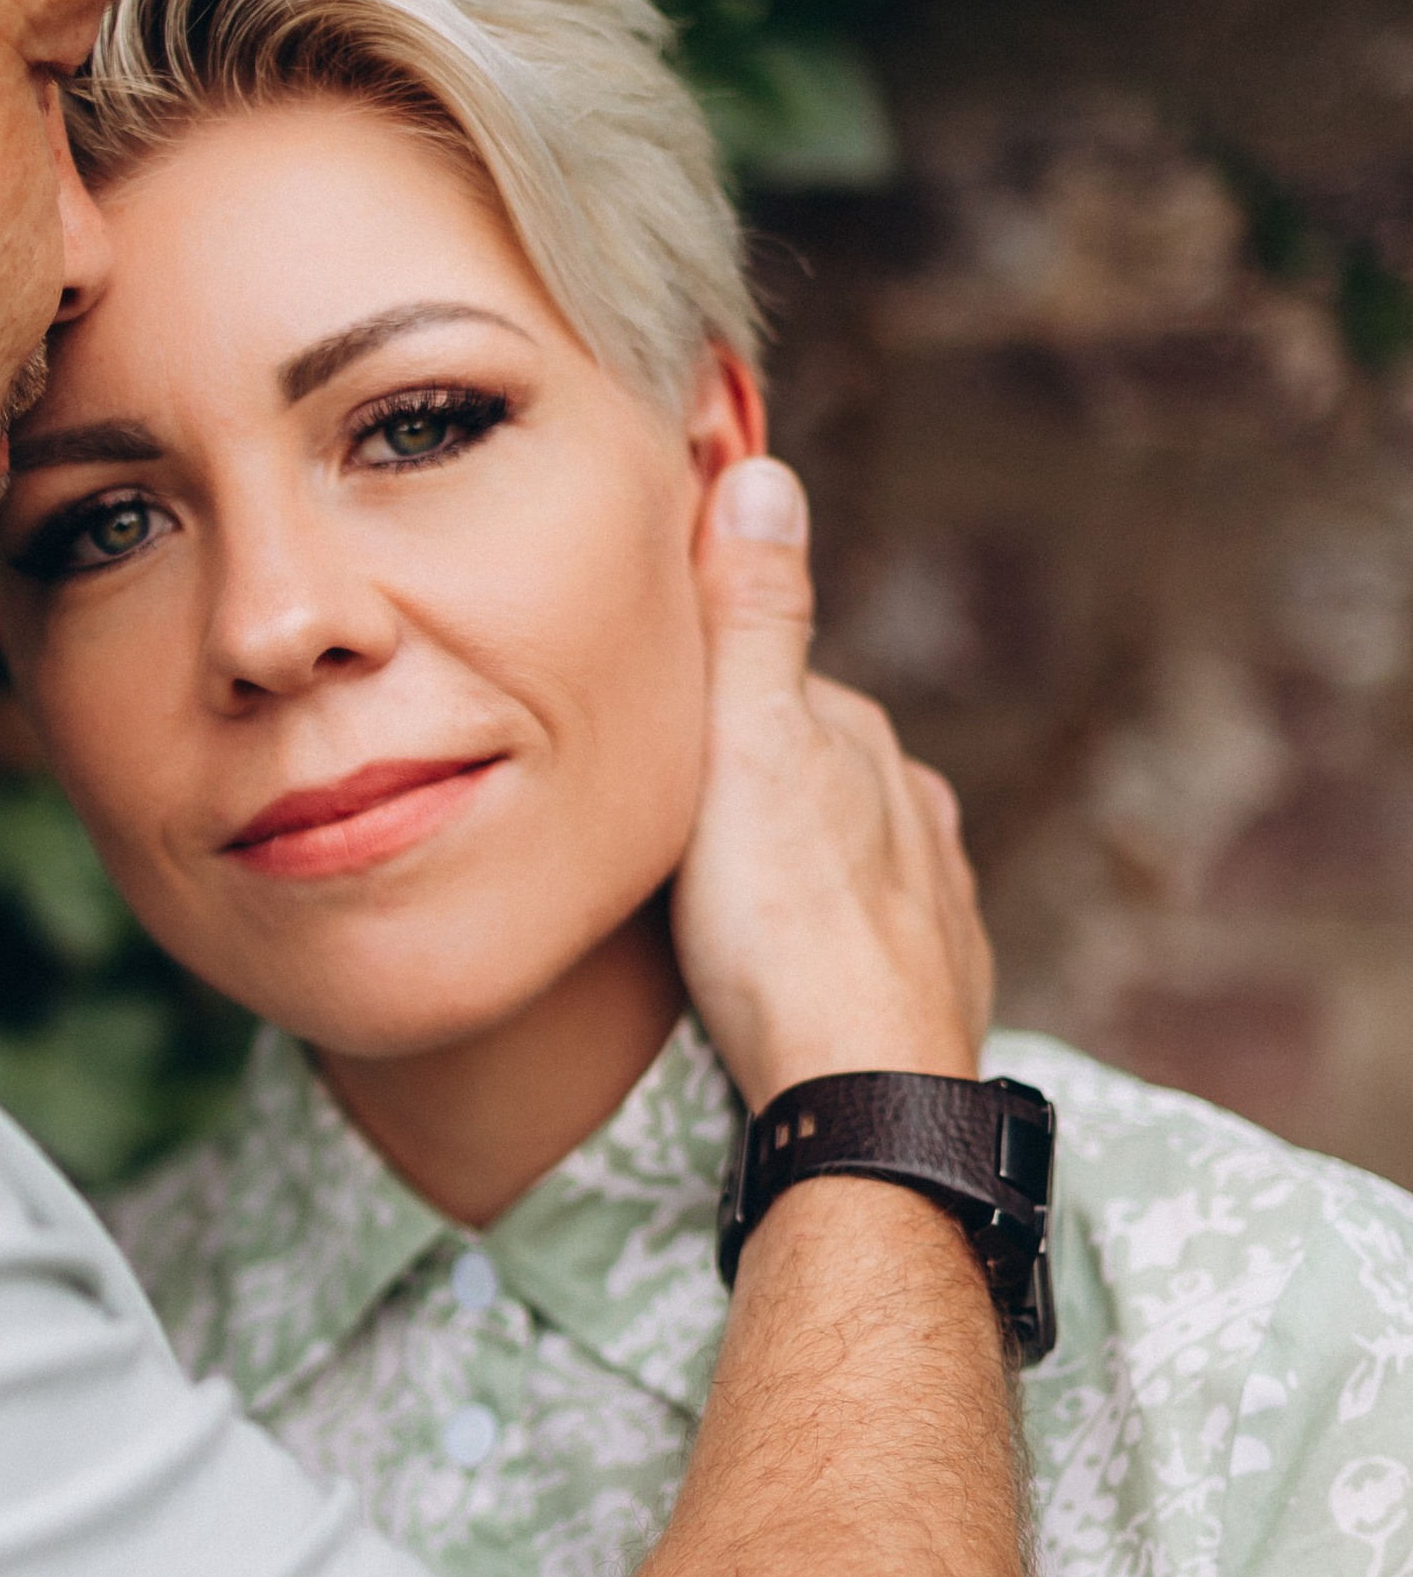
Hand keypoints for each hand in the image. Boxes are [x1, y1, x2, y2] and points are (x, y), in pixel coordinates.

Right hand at [672, 457, 992, 1108]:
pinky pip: (870, 927)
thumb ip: (751, 619)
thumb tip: (765, 474)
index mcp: (861, 742)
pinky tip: (793, 958)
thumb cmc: (783, 935)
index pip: (770, 681)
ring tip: (718, 897)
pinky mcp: (934, 979)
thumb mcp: (743, 753)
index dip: (700, 694)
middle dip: (746, 778)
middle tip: (659, 819)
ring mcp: (932, 895)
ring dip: (791, 856)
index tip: (642, 719)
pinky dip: (829, 928)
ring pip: (847, 846)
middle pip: (809, 765)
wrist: (862, 1102)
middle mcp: (912, 806)